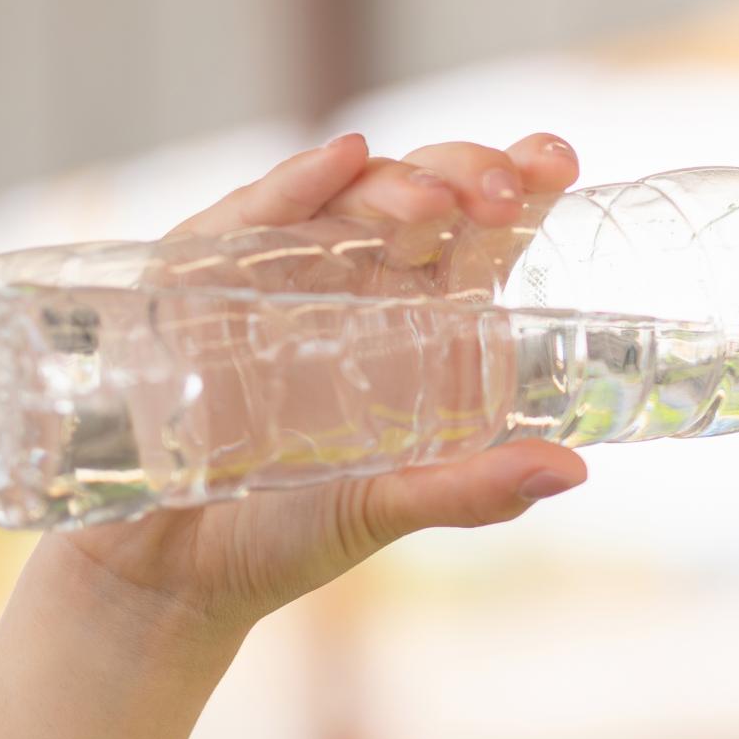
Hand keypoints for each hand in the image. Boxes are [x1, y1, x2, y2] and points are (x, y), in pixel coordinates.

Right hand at [30, 130, 591, 645]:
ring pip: (343, 195)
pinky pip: (248, 218)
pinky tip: (336, 162)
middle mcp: (352, 281)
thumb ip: (474, 492)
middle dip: (466, 173)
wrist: (165, 576)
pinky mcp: (198, 277)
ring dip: (394, 182)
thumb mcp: (389, 508)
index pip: (475, 232)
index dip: (518, 183)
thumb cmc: (284, 534)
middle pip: (419, 195)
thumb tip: (573, 471)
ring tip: (436, 199)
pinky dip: (292, 186)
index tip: (558, 163)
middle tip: (504, 193)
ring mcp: (275, 271)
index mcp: (415, 319)